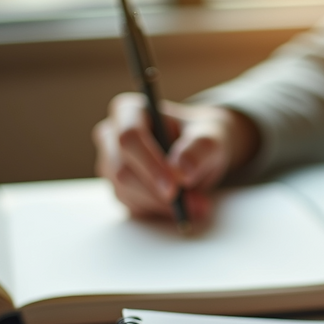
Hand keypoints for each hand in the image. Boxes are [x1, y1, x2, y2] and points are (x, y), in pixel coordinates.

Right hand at [92, 93, 259, 218]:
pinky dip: (160, 211)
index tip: (174, 185)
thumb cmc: (201, 137)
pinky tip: (183, 207)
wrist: (201, 154)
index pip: (128, 137)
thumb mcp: (211, 138)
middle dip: (157, 191)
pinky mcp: (119, 189)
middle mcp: (112, 136)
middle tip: (192, 204)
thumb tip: (181, 170)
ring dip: (162, 204)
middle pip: (122, 170)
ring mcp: (112, 164)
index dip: (150, 164)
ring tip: (198, 204)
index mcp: (129, 111)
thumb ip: (199, 149)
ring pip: (125, 192)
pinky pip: (132, 207)